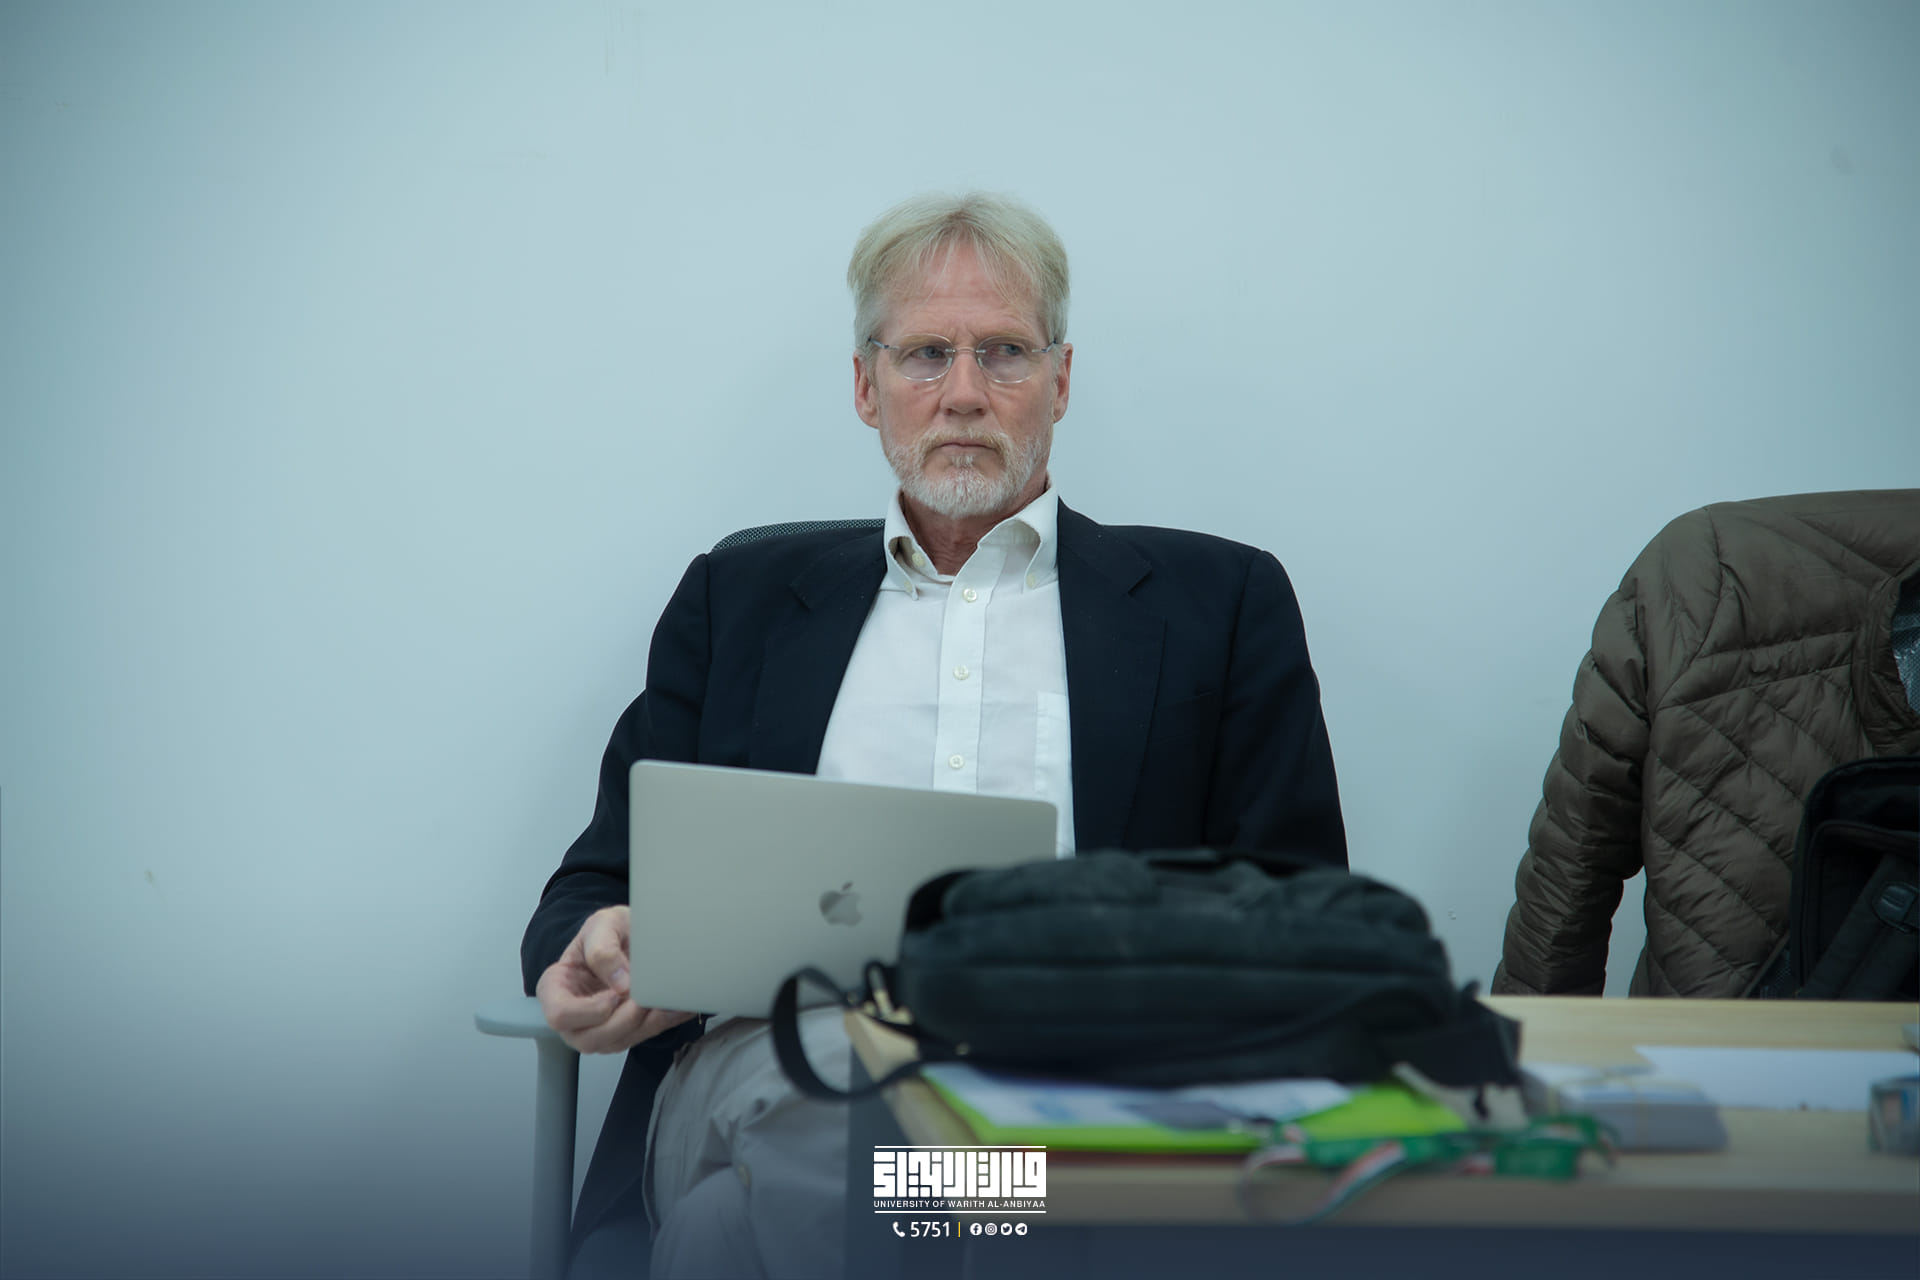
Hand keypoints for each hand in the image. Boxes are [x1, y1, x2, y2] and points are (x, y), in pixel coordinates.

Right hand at [536, 905, 694, 1053]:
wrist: (628, 935)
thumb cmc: (607, 931)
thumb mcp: (602, 924)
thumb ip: (604, 949)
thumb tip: (620, 983)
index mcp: (555, 988)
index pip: (560, 1014)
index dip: (588, 1010)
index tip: (613, 994)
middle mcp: (572, 1015)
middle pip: (588, 1038)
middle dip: (622, 1022)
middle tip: (644, 1000)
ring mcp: (595, 1028)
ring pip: (616, 1044)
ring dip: (644, 1026)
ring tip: (663, 1001)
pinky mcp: (622, 1032)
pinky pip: (640, 1038)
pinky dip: (661, 1023)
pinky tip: (675, 1005)